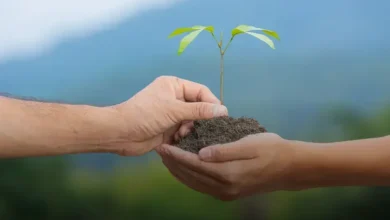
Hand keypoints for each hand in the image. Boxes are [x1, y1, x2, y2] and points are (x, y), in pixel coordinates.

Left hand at [109, 76, 227, 155]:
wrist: (121, 133)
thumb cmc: (145, 115)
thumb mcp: (173, 109)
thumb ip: (199, 110)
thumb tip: (223, 110)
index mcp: (175, 85)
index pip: (201, 91)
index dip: (212, 103)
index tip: (222, 117)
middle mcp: (174, 98)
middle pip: (198, 107)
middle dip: (200, 118)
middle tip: (202, 128)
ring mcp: (172, 114)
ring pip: (193, 121)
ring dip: (191, 129)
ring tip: (183, 134)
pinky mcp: (169, 129)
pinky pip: (185, 132)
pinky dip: (185, 136)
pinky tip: (178, 140)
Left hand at [156, 133, 294, 200]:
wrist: (290, 168)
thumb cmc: (272, 149)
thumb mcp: (249, 144)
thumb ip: (224, 150)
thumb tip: (200, 153)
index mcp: (228, 174)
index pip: (194, 164)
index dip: (177, 155)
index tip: (164, 146)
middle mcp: (224, 188)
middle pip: (191, 176)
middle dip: (173, 163)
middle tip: (160, 151)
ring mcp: (226, 193)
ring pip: (195, 183)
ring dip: (179, 172)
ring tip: (167, 159)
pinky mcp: (229, 193)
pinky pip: (202, 186)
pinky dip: (190, 177)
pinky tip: (184, 169)